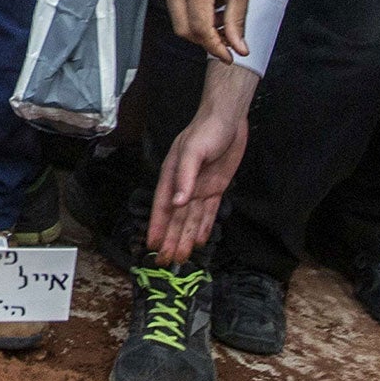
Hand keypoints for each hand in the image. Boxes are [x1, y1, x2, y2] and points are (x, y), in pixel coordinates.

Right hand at [147, 64, 255, 264]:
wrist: (227, 118)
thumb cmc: (205, 131)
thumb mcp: (192, 152)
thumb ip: (185, 178)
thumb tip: (177, 204)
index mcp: (172, 177)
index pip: (163, 208)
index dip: (158, 227)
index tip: (152, 246)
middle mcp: (183, 186)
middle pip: (176, 218)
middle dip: (171, 239)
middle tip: (166, 262)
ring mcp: (199, 188)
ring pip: (191, 219)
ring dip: (185, 237)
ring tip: (181, 258)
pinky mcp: (216, 187)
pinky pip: (208, 212)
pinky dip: (203, 226)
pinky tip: (198, 240)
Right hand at [162, 0, 253, 63]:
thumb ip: (237, 20)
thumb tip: (238, 47)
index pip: (201, 29)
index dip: (216, 47)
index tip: (229, 56)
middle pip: (184, 30)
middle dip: (206, 41)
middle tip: (227, 42)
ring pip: (178, 19)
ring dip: (198, 28)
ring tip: (220, 21)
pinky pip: (175, 5)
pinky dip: (192, 13)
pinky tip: (210, 7)